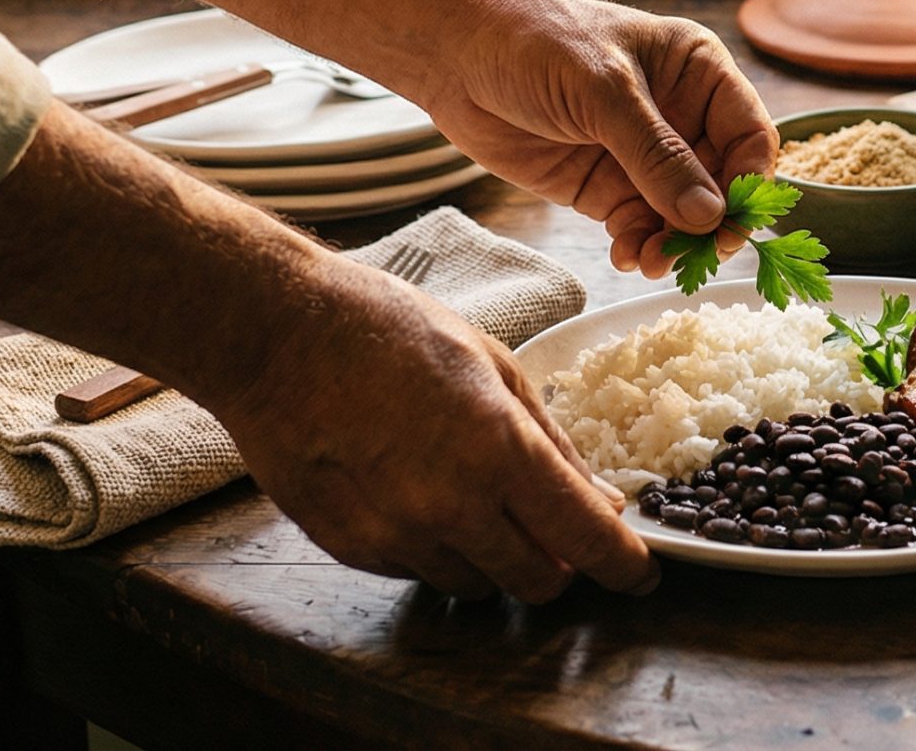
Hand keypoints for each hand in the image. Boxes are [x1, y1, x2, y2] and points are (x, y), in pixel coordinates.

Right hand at [213, 256, 657, 602]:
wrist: (275, 334)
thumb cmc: (389, 330)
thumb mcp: (493, 364)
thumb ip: (551, 442)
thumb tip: (600, 501)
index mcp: (499, 450)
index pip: (587, 541)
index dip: (625, 568)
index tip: (640, 574)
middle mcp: (451, 507)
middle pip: (537, 582)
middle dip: (559, 563)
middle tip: (554, 529)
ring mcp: (397, 535)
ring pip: (477, 585)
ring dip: (493, 557)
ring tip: (471, 495)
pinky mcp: (351, 549)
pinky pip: (418, 572)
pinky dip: (436, 549)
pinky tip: (416, 493)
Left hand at [422, 0, 777, 276]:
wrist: (454, 54)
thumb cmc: (534, 42)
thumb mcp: (603, 92)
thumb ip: (657, 155)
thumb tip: (710, 215)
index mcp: (697, 71)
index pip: (749, 134)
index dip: (747, 182)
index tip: (730, 223)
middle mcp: (680, 115)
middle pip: (721, 184)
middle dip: (710, 224)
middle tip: (693, 256)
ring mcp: (642, 155)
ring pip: (682, 214)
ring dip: (674, 243)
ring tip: (651, 260)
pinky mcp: (606, 186)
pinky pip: (640, 226)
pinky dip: (640, 246)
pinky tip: (628, 255)